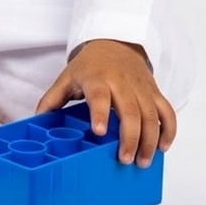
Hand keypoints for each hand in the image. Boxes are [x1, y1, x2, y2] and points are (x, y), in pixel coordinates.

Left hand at [35, 39, 176, 167]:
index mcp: (97, 79)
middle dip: (130, 138)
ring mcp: (141, 88)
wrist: (115, 42)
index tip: (98, 131)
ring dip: (150, 141)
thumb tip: (37, 120)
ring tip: (142, 162)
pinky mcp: (155, 91)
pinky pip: (167, 112)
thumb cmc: (89, 65)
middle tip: (124, 159)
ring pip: (151, 116)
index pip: (99, 96)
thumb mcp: (68, 77)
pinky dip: (169, 130)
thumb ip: (53, 99)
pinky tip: (163, 148)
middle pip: (130, 112)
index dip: (100, 113)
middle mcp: (121, 83)